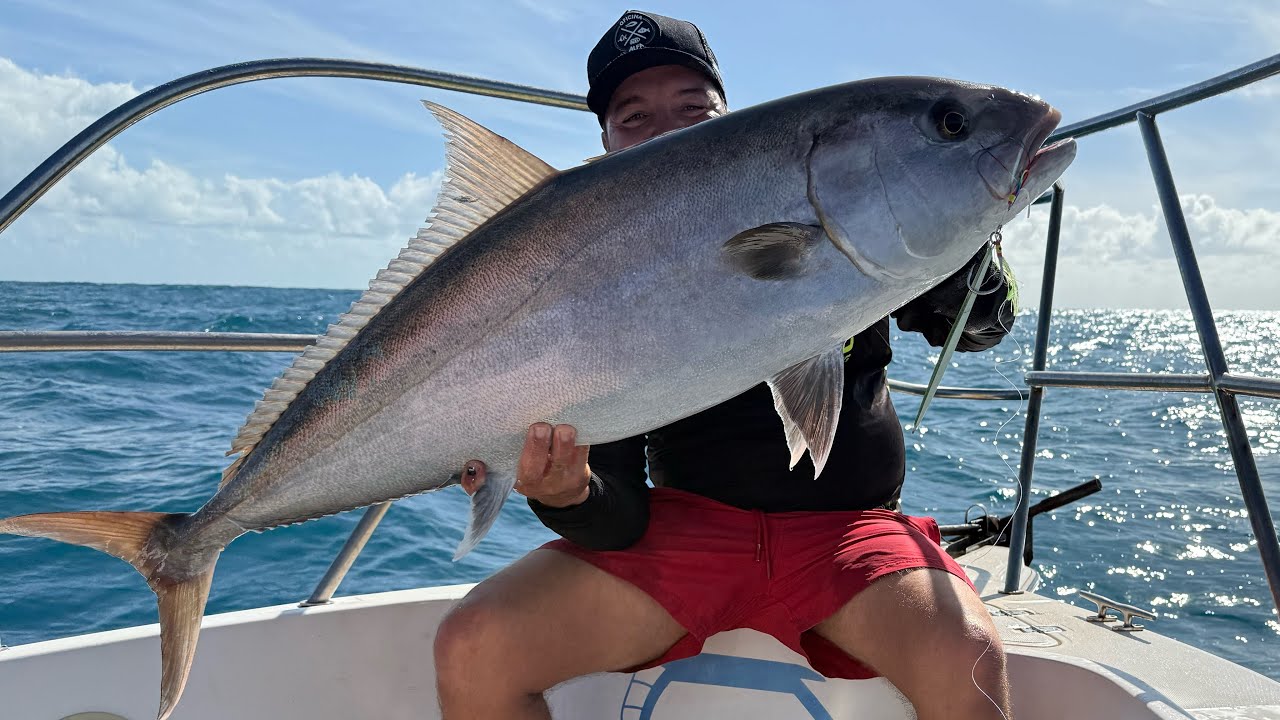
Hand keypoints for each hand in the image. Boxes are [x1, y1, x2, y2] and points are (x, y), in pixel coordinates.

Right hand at [460, 423, 591, 508]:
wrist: (563, 493)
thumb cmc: (531, 469)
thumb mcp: (510, 469)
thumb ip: (493, 461)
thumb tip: (474, 457)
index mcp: (509, 479)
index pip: (484, 487)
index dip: (475, 480)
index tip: (477, 464)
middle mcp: (532, 485)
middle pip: (531, 471)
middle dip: (535, 448)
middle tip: (539, 427)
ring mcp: (557, 482)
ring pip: (561, 464)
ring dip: (564, 445)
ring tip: (564, 427)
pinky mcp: (578, 476)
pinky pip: (581, 458)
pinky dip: (580, 441)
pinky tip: (578, 424)